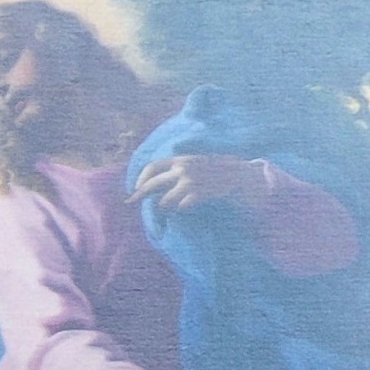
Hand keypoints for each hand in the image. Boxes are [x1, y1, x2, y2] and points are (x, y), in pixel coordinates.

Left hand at [131, 152, 267, 219]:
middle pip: (152, 184)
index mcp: (179, 160)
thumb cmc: (214, 169)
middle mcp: (181, 170)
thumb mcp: (193, 162)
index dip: (140, 179)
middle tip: (131, 202)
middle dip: (139, 194)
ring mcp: (190, 182)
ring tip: (166, 208)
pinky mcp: (199, 193)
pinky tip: (182, 208)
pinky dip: (179, 209)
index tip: (135, 188)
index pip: (151, 167)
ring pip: (164, 200)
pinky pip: (181, 206)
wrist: (238, 173)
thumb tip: (155, 183)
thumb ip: (176, 169)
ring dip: (162, 206)